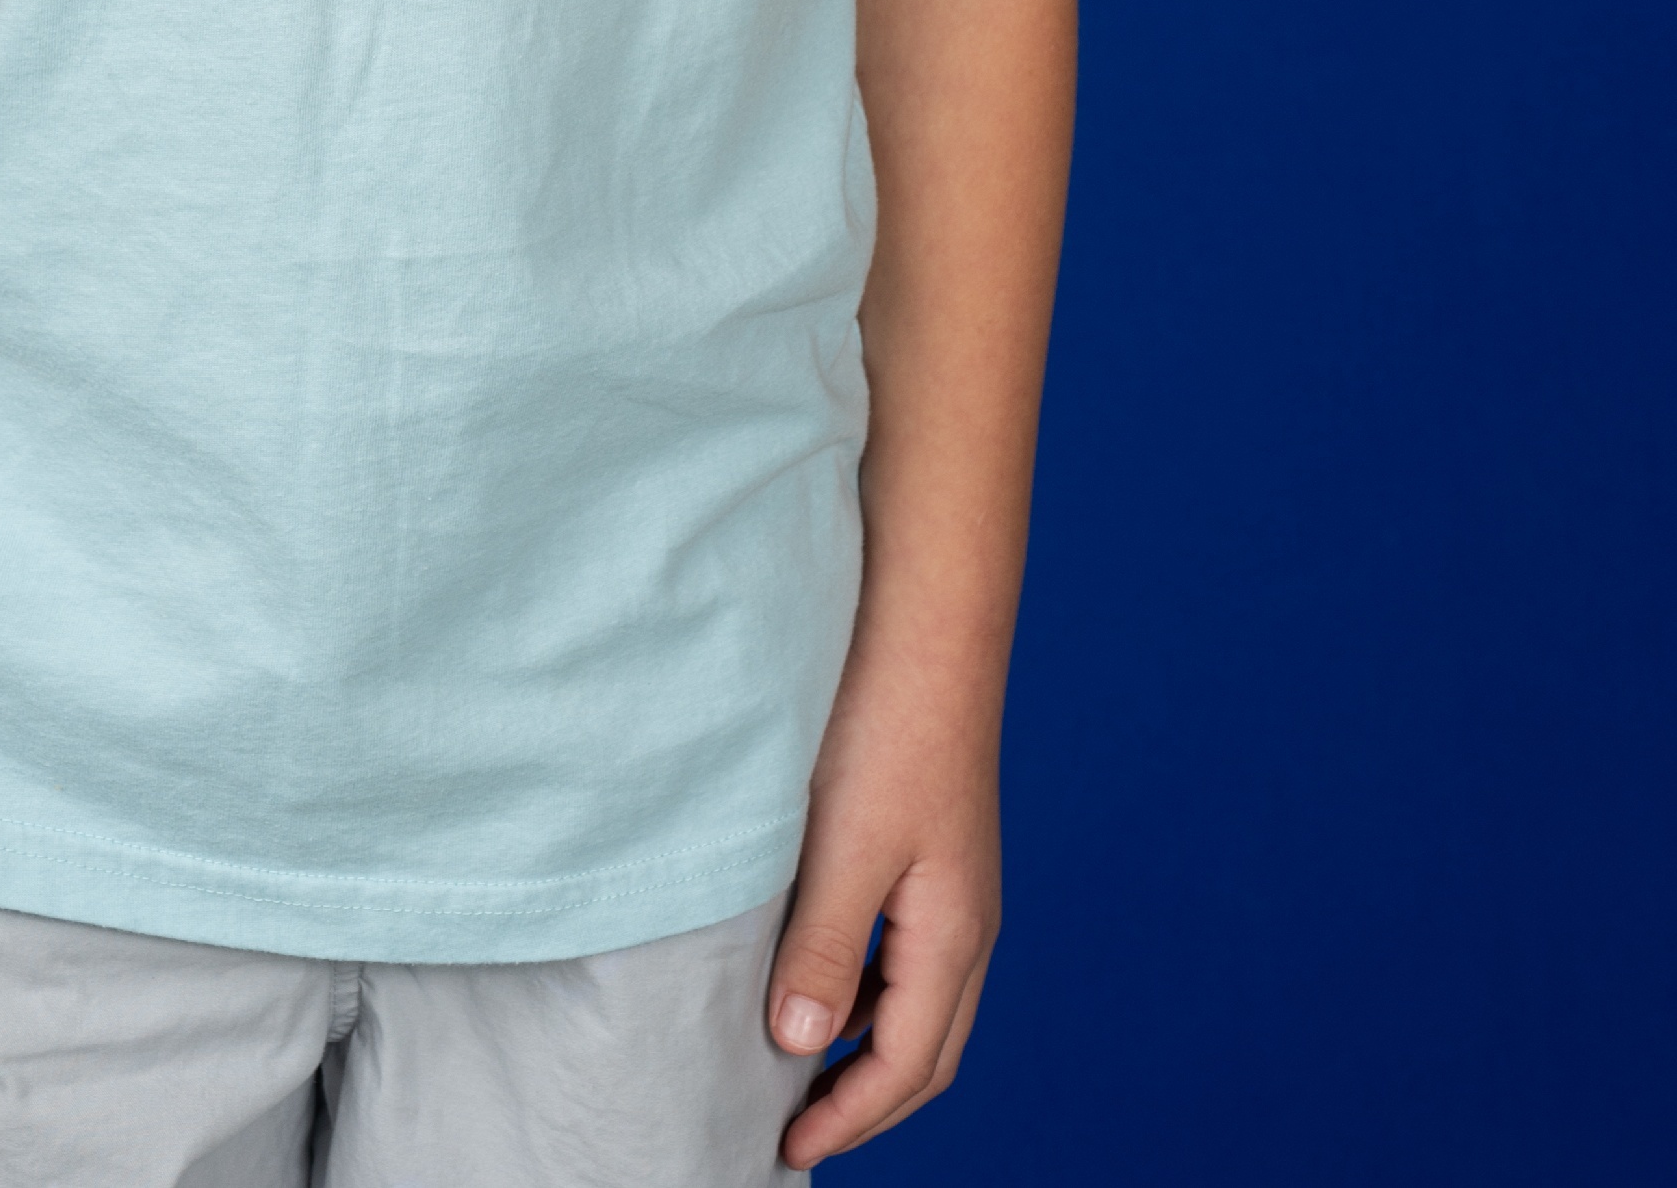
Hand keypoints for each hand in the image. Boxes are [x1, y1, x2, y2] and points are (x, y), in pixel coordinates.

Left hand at [764, 660, 1001, 1163]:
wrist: (925, 617)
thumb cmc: (888, 725)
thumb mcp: (844, 846)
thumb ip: (822, 948)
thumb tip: (799, 1047)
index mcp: (954, 934)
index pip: (910, 1065)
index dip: (851, 1115)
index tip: (787, 1149)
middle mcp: (966, 918)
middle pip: (927, 1048)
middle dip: (869, 1100)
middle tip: (798, 1130)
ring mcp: (952, 879)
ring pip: (916, 998)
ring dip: (865, 1042)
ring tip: (798, 1061)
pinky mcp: (928, 842)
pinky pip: (902, 947)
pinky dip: (862, 983)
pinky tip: (813, 966)